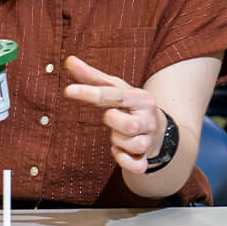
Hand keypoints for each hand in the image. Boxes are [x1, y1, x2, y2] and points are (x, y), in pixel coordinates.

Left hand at [62, 55, 162, 174]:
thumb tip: (69, 60)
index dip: (90, 93)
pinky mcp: (146, 158)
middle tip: (112, 118)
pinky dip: (124, 161)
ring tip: (118, 134)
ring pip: (132, 145)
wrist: (158, 130)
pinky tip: (120, 151)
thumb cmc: (129, 106)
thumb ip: (91, 76)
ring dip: (117, 141)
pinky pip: (136, 165)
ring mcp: (149, 140)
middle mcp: (148, 119)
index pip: (114, 95)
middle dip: (113, 122)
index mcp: (140, 98)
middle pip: (128, 125)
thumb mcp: (115, 89)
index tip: (68, 91)